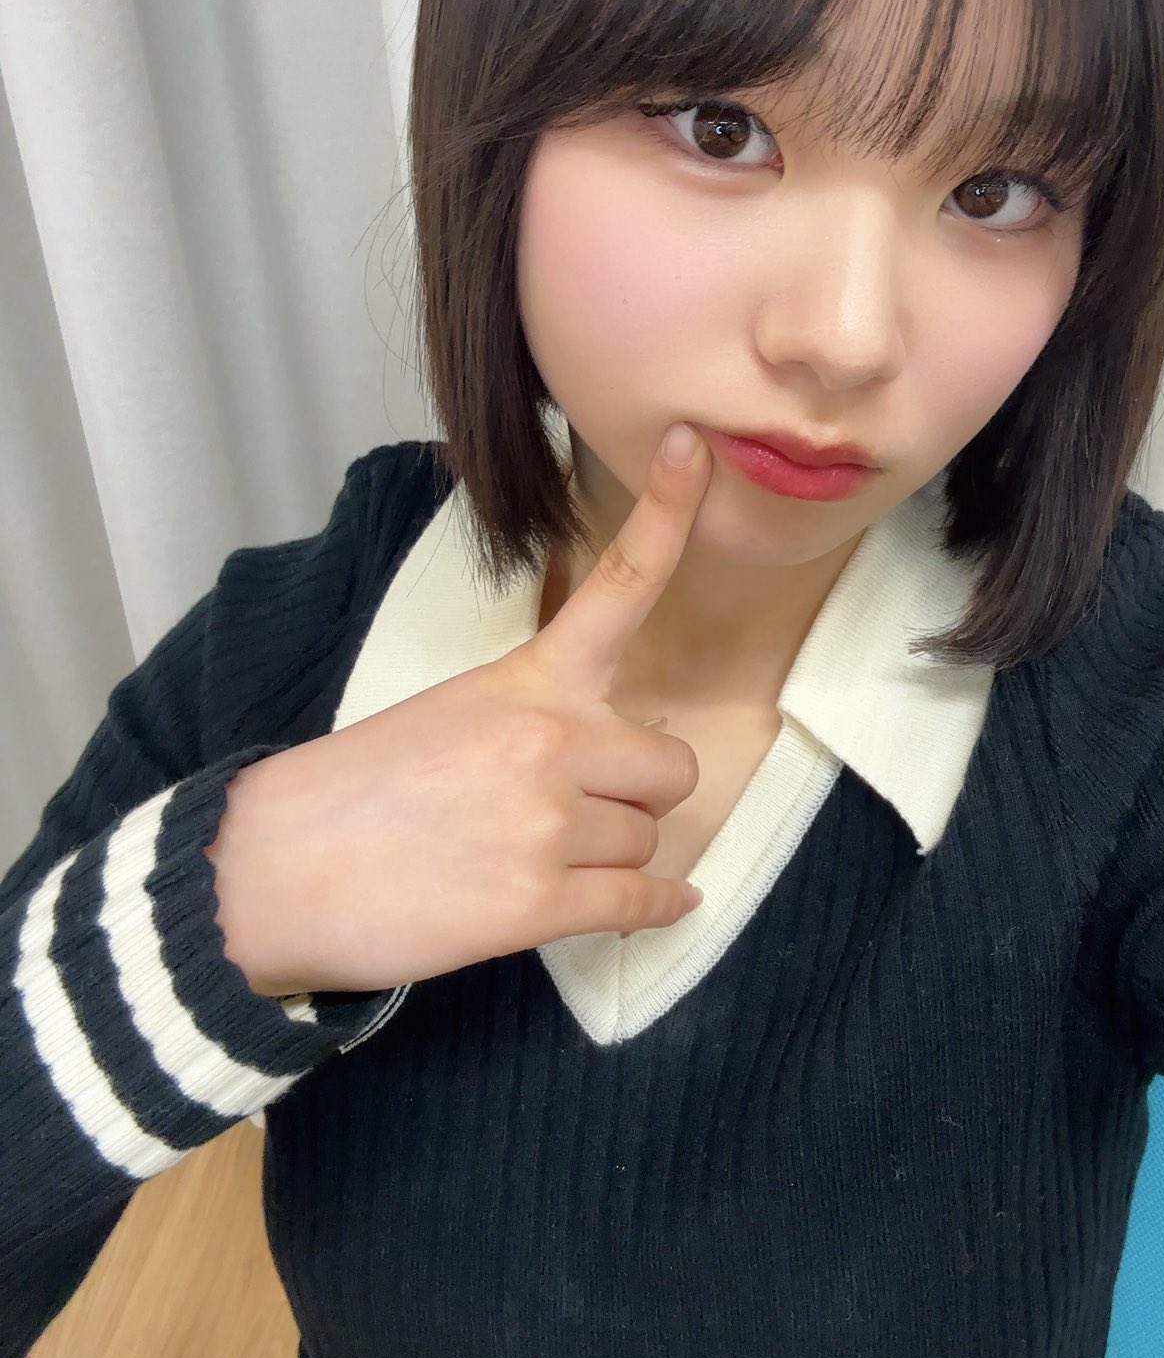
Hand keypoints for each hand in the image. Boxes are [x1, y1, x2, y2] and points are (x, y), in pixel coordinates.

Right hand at [211, 423, 713, 995]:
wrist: (271, 869)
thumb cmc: (358, 792)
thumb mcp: (450, 713)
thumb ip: (537, 718)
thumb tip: (611, 761)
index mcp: (526, 680)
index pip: (619, 583)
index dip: (669, 512)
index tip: (698, 446)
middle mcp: (549, 740)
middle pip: (672, 767)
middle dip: (637, 797)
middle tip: (577, 813)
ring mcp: (546, 822)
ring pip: (649, 843)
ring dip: (611, 859)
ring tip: (531, 860)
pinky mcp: (536, 903)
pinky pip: (642, 904)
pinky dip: (655, 912)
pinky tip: (656, 910)